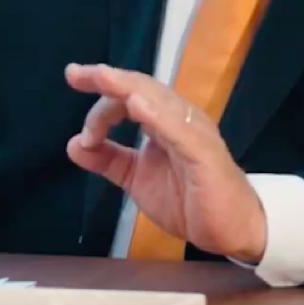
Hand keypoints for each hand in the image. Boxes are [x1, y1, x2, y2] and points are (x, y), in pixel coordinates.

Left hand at [64, 63, 266, 262]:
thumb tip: (73, 145)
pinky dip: (157, 115)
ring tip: (101, 78)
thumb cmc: (188, 200)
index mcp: (164, 120)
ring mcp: (194, 133)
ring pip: (158, 101)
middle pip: (141, 88)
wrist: (230, 231)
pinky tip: (137, 106)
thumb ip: (109, 160)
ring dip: (127, 89)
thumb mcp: (138, 179)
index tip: (73, 84)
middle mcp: (180, 118)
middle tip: (76, 73)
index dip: (100, 92)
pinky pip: (179, 131)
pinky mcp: (204, 154)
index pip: (129, 95)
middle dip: (108, 78)